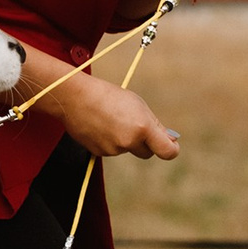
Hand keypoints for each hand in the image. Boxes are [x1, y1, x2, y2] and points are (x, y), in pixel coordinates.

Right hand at [34, 71, 179, 159]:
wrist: (75, 97)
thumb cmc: (109, 96)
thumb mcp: (137, 105)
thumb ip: (155, 125)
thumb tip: (170, 140)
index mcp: (142, 127)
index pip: (166, 151)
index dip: (172, 150)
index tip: (172, 145)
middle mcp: (129, 141)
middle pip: (147, 152)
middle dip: (146, 143)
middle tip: (137, 126)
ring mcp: (113, 149)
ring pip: (127, 149)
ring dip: (124, 139)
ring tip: (110, 118)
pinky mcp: (99, 152)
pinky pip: (111, 149)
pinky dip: (109, 140)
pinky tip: (100, 125)